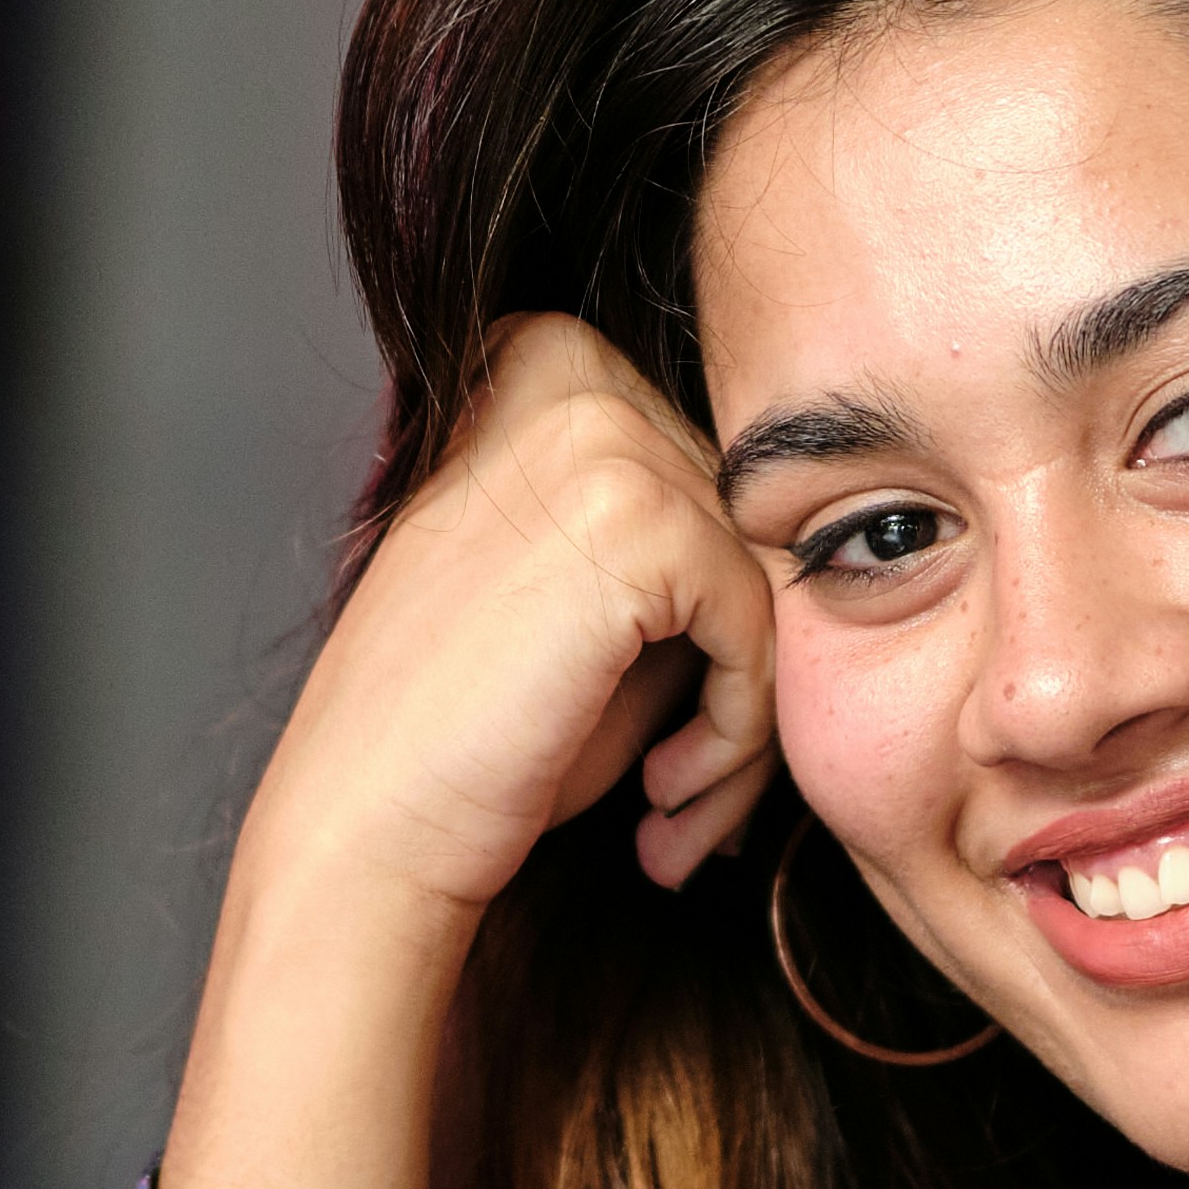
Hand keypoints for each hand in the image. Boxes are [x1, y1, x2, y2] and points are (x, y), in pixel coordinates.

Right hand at [160, 316, 780, 1188]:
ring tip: (677, 808)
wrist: (367, 823)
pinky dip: (736, 734)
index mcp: (541, 366)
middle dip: (734, 674)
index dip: (711, 610)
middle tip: (685, 790)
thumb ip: (674, 539)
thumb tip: (821, 547)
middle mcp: (574, 376)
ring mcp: (608, 438)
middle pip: (746, 528)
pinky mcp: (648, 521)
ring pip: (770, 583)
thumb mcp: (571, 593)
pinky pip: (764, 629)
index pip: (712, 478)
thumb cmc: (460, 730)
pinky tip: (662, 798)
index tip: (675, 711)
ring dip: (742, 722)